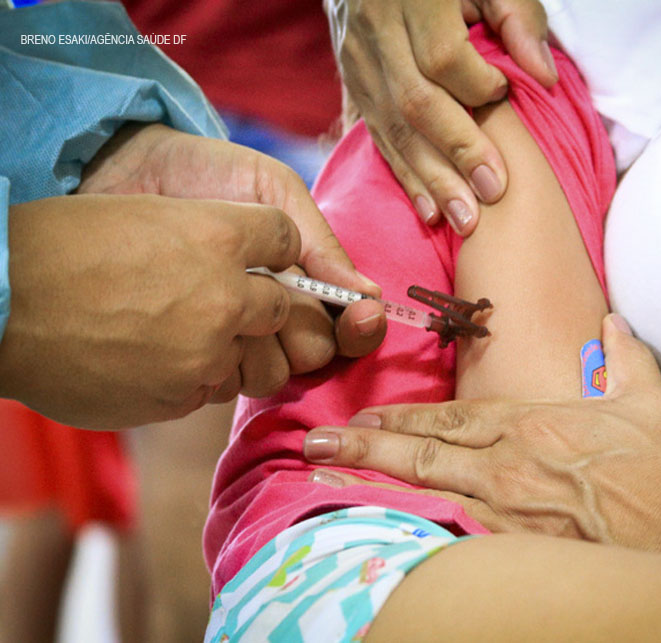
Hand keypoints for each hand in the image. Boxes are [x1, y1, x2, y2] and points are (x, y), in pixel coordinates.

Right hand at [0, 194, 300, 428]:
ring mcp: (204, 354)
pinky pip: (210, 390)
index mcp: (217, 237)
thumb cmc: (59, 249)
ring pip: (250, 358)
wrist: (0, 307)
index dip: (277, 248)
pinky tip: (149, 360)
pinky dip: (191, 378)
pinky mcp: (180, 398)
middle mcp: (224, 297)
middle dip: (259, 306)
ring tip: (176, 336)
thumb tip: (244, 262)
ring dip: (227, 349)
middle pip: (281, 307)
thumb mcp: (143, 217)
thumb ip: (207, 237)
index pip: (287, 239)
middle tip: (219, 303)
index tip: (265, 258)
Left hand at [79, 123, 386, 383]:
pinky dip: (221, 363)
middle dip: (304, 331)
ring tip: (227, 307)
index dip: (360, 328)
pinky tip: (199, 330)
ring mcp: (235, 339)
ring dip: (262, 347)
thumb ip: (316, 238)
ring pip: (275, 374)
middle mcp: (276, 317)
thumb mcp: (271, 189)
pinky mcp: (192, 356)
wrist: (123, 174)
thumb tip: (367, 293)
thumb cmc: (204, 174)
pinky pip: (224, 382)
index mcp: (303, 282)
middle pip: (316, 354)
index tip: (359, 316)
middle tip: (272, 294)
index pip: (349, 327)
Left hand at [304, 314, 660, 556]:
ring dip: (371, 485)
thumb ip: (622, 353)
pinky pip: (451, 537)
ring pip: (425, 492)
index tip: (361, 417)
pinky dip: (409, 530)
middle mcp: (509, 464)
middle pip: (423, 451)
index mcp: (530, 424)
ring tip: (323, 481)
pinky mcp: (516, 548)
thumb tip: (610, 320)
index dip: (401, 418)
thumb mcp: (646, 399)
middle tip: (315, 443)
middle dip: (364, 445)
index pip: (450, 418)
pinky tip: (374, 533)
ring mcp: (508, 509)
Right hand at [326, 0, 555, 234]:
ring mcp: (357, 61)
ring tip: (464, 221)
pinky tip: (429, 210)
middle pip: (416, 104)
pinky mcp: (352, 84)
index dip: (477, 86)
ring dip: (430, 179)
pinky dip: (405, 176)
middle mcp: (377, 32)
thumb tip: (543, 75)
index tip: (505, 95)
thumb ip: (516, 16)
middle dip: (457, 153)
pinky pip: (377, 137)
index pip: (443, 58)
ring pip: (393, 129)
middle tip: (492, 194)